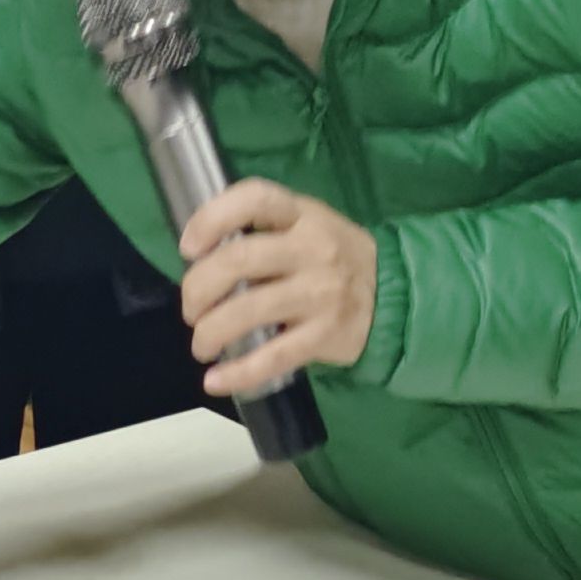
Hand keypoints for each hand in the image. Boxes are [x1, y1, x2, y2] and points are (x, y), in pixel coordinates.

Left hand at [175, 180, 375, 397]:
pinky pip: (273, 356)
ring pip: (248, 310)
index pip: (254, 199)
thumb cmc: (333, 258)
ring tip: (202, 344)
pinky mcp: (326, 335)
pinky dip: (238, 373)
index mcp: (301, 215)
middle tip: (191, 309)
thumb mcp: (307, 225)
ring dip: (210, 332)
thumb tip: (200, 261)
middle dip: (198, 289)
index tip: (188, 248)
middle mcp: (312, 249)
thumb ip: (262, 231)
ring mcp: (320, 293)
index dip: (211, 219)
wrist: (392, 296)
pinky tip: (216, 381)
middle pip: (238, 260)